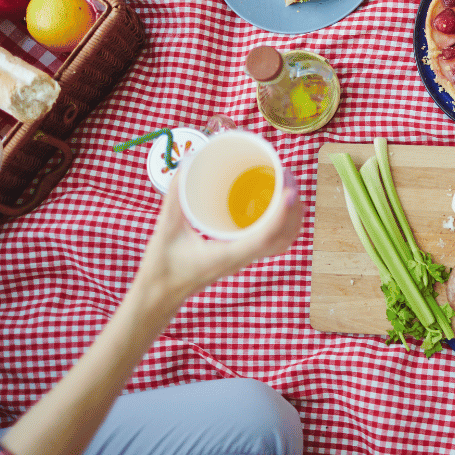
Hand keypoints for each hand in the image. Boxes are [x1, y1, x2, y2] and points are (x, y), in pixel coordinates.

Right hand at [136, 169, 304, 303]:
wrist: (162, 293)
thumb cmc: (162, 265)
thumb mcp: (166, 228)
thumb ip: (175, 195)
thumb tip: (189, 162)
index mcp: (226, 255)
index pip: (264, 239)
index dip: (281, 215)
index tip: (290, 191)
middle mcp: (241, 258)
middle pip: (283, 237)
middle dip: (293, 207)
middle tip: (286, 175)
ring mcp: (245, 259)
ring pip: (282, 241)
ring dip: (292, 214)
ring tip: (287, 185)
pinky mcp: (243, 256)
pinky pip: (273, 241)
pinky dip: (283, 222)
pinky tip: (277, 204)